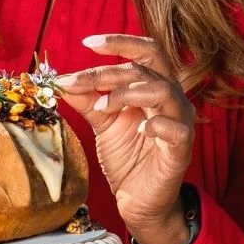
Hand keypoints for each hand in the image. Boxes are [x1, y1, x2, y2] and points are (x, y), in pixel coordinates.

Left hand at [56, 33, 195, 243]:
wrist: (137, 200)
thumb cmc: (126, 157)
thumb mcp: (103, 123)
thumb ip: (88, 100)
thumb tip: (62, 80)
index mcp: (153, 86)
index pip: (144, 53)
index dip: (119, 42)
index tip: (87, 42)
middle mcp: (171, 98)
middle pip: (149, 66)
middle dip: (112, 69)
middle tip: (80, 81)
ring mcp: (179, 122)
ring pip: (163, 91)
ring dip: (128, 94)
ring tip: (103, 107)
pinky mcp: (181, 149)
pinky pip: (175, 129)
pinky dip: (155, 124)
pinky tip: (138, 128)